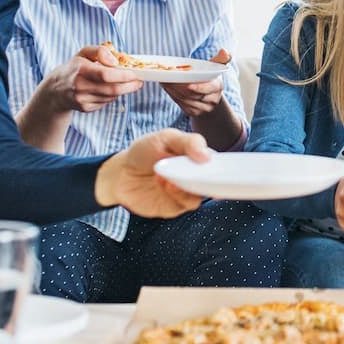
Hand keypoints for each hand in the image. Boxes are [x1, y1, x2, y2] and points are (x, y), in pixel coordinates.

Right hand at [46, 45, 142, 112]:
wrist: (55, 89)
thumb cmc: (75, 68)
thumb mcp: (83, 53)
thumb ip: (100, 51)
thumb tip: (115, 60)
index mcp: (79, 69)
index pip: (105, 75)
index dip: (124, 75)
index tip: (136, 74)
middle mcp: (79, 86)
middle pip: (112, 89)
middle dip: (130, 86)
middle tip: (139, 81)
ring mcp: (81, 100)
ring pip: (111, 96)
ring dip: (123, 90)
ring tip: (126, 83)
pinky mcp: (85, 108)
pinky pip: (106, 102)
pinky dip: (112, 96)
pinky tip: (109, 89)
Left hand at [95, 128, 209, 216]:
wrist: (120, 174)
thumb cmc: (144, 152)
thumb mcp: (165, 138)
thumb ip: (188, 142)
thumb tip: (208, 156)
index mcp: (197, 157)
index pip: (217, 161)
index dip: (222, 163)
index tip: (216, 162)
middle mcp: (195, 175)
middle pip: (215, 180)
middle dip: (214, 177)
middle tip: (204, 172)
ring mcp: (187, 191)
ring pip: (203, 193)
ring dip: (191, 185)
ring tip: (173, 176)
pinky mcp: (177, 205)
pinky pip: (188, 203)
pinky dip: (180, 194)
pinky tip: (166, 184)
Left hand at [160, 49, 232, 117]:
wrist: (210, 97)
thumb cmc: (210, 78)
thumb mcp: (216, 68)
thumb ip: (220, 59)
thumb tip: (224, 50)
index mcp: (218, 87)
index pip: (209, 88)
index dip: (199, 88)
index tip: (188, 85)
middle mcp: (212, 100)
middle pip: (194, 95)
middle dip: (179, 87)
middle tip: (167, 78)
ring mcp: (203, 108)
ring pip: (186, 100)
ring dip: (173, 91)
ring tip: (164, 81)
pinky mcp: (194, 112)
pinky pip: (181, 105)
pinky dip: (173, 96)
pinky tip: (167, 88)